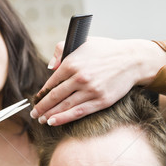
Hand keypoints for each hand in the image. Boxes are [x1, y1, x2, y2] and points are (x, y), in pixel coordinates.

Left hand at [30, 38, 164, 125]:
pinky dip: (64, 118)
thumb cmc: (106, 51)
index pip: (51, 82)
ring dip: (50, 115)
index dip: (42, 93)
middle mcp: (80, 77)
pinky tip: (54, 122)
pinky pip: (78, 112)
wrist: (132, 60)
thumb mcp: (83, 42)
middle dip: (42, 107)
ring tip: (42, 120)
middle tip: (34, 114)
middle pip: (55, 96)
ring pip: (65, 106)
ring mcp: (90, 90)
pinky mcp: (100, 101)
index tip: (36, 100)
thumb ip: (62, 50)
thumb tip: (50, 67)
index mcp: (72, 62)